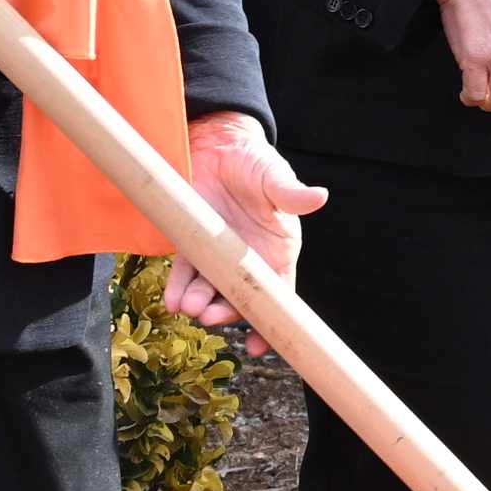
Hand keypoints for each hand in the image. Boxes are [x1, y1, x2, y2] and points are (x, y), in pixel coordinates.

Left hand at [169, 116, 326, 343]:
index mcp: (276, 251)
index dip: (271, 323)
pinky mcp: (192, 244)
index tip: (258, 346)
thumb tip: (319, 196)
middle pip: (239, 298)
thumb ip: (291, 193)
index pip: (278, 294)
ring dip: (199, 302)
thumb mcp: (275, 178)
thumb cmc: (255, 162)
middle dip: (225, 311)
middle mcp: (249, 260)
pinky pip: (185, 273)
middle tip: (208, 315)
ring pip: (210, 289)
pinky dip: (178, 287)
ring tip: (187, 305)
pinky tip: (172, 299)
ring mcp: (219, 255)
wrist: (218, 145)